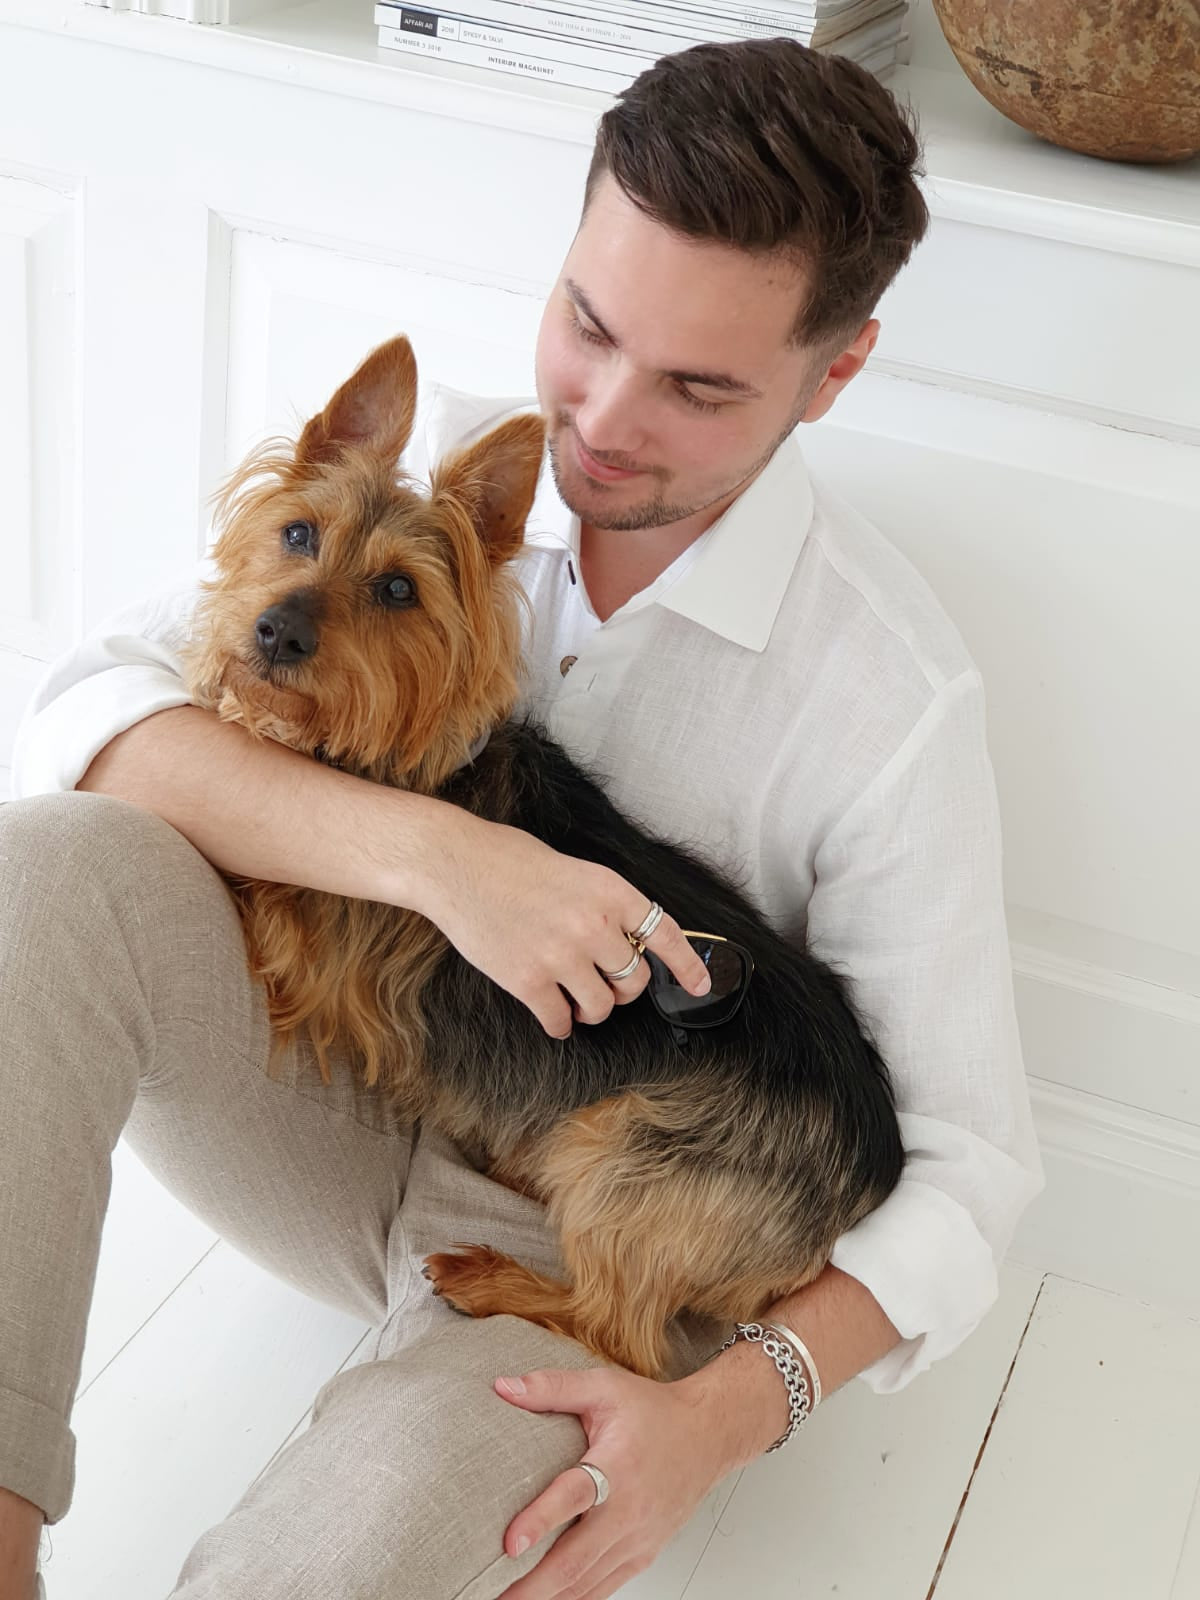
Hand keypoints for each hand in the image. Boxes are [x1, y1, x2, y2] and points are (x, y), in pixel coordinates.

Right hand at [414, 808, 710, 1037]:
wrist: (455, 864)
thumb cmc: (509, 860)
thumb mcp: (574, 869)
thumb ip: (603, 906)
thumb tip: (622, 944)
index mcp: (610, 892)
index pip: (663, 935)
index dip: (687, 966)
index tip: (701, 987)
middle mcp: (593, 926)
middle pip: (634, 981)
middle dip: (622, 989)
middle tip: (604, 984)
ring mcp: (561, 956)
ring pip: (601, 1008)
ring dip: (592, 1010)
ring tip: (576, 999)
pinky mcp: (528, 981)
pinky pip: (560, 1020)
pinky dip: (559, 1023)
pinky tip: (551, 1012)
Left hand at [491, 1366, 740, 1599]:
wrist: (708, 1435)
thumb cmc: (655, 1412)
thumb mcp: (604, 1387)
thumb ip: (552, 1388)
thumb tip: (504, 1387)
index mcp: (617, 1466)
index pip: (575, 1496)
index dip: (541, 1519)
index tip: (510, 1542)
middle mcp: (629, 1510)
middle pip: (576, 1558)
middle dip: (534, 1585)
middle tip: (498, 1597)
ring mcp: (637, 1539)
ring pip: (588, 1582)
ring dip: (550, 1598)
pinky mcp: (642, 1554)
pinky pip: (605, 1587)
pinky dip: (576, 1599)